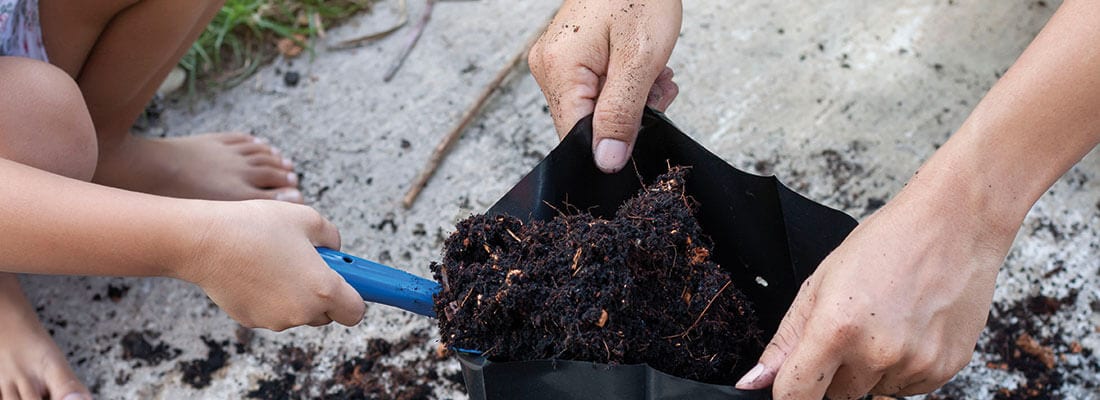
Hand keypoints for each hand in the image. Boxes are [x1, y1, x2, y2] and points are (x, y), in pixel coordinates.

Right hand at [177, 200, 365, 330]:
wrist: (205, 240)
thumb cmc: (257, 226)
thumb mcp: (308, 218)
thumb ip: (332, 238)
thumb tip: (334, 251)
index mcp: (322, 289)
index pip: (355, 312)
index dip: (355, 297)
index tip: (352, 285)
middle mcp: (301, 312)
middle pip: (326, 313)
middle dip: (324, 293)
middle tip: (310, 263)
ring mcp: (274, 320)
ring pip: (298, 312)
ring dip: (296, 293)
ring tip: (277, 260)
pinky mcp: (251, 320)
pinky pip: (272, 310)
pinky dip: (271, 296)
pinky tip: (256, 269)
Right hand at [529, 0, 681, 172]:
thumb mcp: (641, 60)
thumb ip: (622, 115)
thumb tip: (607, 162)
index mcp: (558, 68)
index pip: (575, 137)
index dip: (610, 144)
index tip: (642, 125)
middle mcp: (547, 67)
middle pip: (584, 124)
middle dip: (626, 118)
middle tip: (657, 90)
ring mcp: (556, 61)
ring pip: (593, 108)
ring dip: (630, 102)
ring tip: (655, 74)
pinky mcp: (569, 57)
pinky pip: (594, 89)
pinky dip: (624, 88)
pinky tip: (643, 70)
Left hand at [735, 187, 1016, 397]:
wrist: (953, 226)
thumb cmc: (884, 245)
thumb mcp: (820, 284)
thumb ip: (785, 340)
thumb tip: (754, 382)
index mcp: (837, 328)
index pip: (796, 395)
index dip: (787, 393)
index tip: (790, 384)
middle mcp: (877, 353)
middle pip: (836, 394)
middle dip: (834, 370)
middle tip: (851, 327)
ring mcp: (915, 364)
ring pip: (872, 391)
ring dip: (870, 369)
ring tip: (885, 322)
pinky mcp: (944, 369)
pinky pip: (907, 388)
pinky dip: (902, 368)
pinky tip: (909, 329)